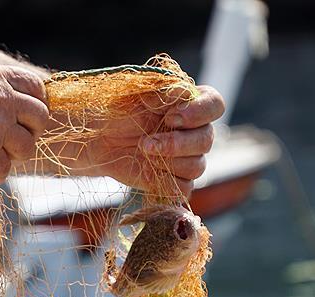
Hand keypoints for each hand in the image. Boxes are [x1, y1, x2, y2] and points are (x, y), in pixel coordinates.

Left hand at [71, 85, 224, 195]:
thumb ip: (162, 91)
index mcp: (190, 104)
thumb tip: (184, 92)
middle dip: (176, 144)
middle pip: (207, 140)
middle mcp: (194, 131)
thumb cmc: (117, 111)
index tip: (172, 117)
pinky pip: (185, 188)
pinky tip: (147, 170)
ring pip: (197, 166)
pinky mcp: (175, 180)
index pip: (215, 105)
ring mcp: (187, 157)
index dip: (200, 113)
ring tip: (142, 153)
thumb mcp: (136, 93)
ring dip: (168, 163)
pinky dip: (166, 182)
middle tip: (145, 143)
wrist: (99, 139)